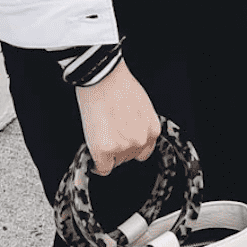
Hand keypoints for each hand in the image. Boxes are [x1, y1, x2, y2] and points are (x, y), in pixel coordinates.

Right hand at [75, 58, 160, 175]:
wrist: (103, 78)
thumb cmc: (118, 85)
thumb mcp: (140, 107)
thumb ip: (138, 124)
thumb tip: (129, 132)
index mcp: (152, 130)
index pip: (144, 151)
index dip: (130, 146)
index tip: (122, 143)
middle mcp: (141, 141)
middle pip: (128, 157)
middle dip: (118, 148)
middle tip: (108, 133)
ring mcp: (124, 147)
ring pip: (114, 162)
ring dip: (107, 153)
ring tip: (100, 132)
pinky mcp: (106, 150)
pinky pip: (102, 168)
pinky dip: (97, 164)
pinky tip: (94, 154)